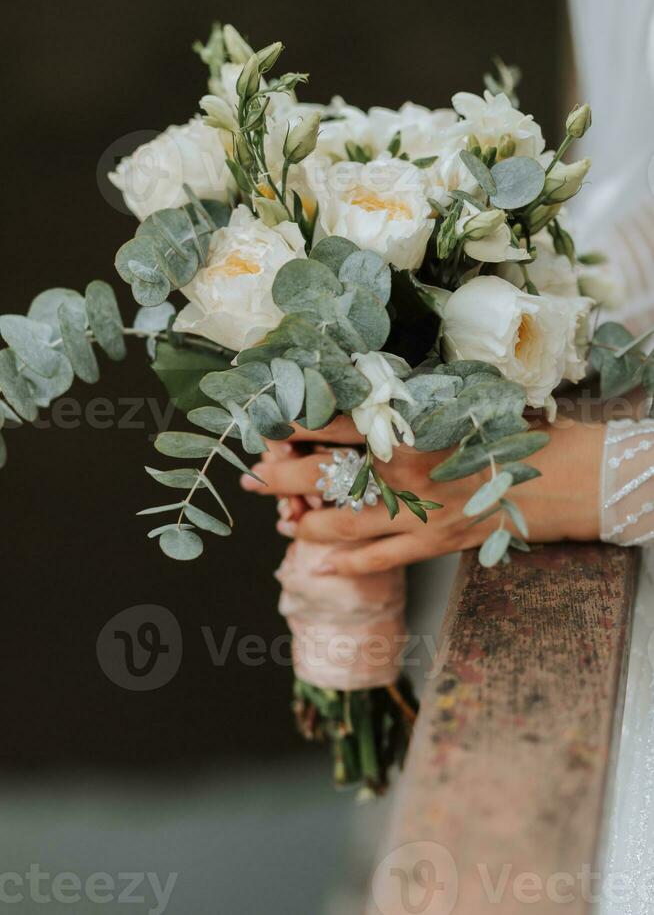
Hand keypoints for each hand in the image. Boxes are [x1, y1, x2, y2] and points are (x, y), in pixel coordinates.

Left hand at [240, 416, 604, 574]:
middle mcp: (406, 470)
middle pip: (327, 475)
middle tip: (255, 476)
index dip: (297, 427)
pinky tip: (321, 562)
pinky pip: (380, 558)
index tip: (269, 426)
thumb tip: (363, 401)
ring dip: (307, 522)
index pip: (337, 424)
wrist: (562, 475)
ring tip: (282, 520)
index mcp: (410, 426)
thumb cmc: (511, 427)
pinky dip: (348, 561)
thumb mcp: (459, 401)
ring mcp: (419, 511)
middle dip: (283, 477)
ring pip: (344, 521)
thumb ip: (410, 403)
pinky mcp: (435, 542)